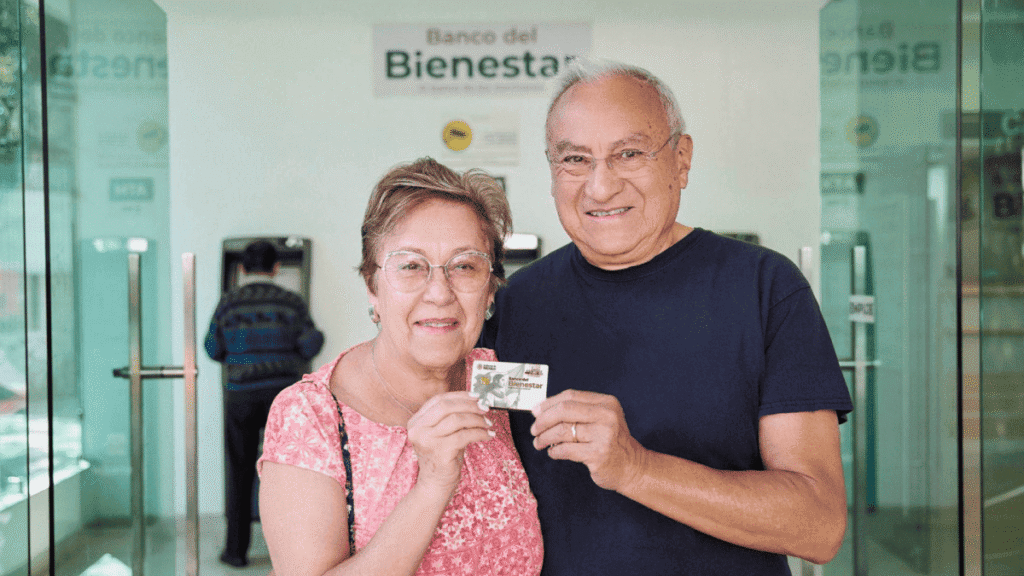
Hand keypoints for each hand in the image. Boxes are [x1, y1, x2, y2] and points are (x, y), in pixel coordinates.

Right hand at [406, 392, 493, 495]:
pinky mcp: (440, 452)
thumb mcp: (443, 432)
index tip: (476, 396)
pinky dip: (480, 433)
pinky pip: (464, 436)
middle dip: (469, 405)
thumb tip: (476, 401)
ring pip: (456, 419)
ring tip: (488, 423)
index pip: (438, 400)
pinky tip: (487, 435)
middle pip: (446, 406)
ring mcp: (427, 441)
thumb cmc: (443, 456)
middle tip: (485, 408)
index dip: (459, 396)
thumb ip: (452, 416)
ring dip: (477, 419)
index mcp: (416, 421)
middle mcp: (418, 430)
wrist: (435, 483)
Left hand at [530, 389, 647, 491]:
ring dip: (545, 437)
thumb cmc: (610, 442)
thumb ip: (575, 411)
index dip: (549, 403)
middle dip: (543, 420)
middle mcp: (607, 416)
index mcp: (606, 403)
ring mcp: (604, 435)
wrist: (632, 467)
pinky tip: (553, 452)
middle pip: (564, 411)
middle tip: (534, 430)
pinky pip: (566, 450)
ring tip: (539, 443)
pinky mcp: (598, 455)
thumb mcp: (600, 419)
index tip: (535, 411)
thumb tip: (539, 409)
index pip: (570, 396)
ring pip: (562, 431)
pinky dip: (554, 451)